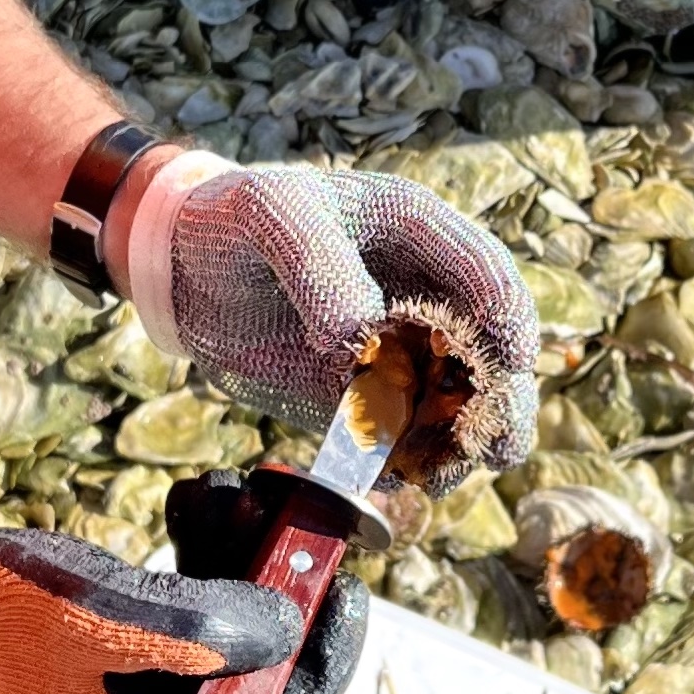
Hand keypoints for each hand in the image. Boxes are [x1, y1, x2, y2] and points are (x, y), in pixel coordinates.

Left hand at [118, 156, 539, 489]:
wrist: (181, 268)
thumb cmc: (233, 220)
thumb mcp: (270, 213)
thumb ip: (317, 261)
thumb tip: (360, 329)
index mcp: (417, 232)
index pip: (486, 272)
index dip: (507, 317)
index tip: (511, 362)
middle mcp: (421, 293)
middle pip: (487, 348)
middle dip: (501, 397)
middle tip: (500, 443)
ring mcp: (396, 349)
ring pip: (453, 400)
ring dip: (460, 438)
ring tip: (449, 473)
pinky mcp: (361, 396)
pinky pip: (398, 435)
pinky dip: (405, 460)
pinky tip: (397, 479)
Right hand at [118, 469, 368, 693]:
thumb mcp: (102, 624)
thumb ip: (199, 632)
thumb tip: (291, 627)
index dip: (325, 661)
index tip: (345, 590)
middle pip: (262, 658)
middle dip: (279, 578)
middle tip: (287, 512)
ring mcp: (147, 674)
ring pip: (230, 612)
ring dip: (240, 546)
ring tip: (229, 491)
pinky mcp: (128, 631)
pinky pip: (189, 591)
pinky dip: (198, 541)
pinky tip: (192, 500)